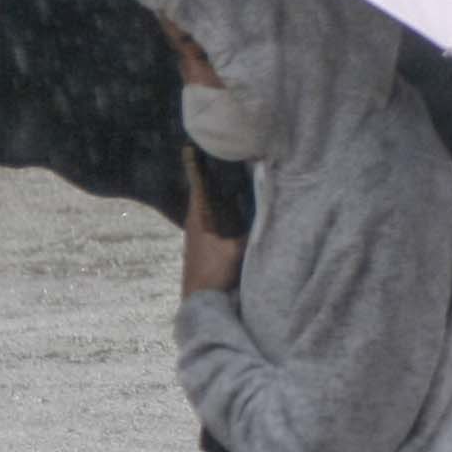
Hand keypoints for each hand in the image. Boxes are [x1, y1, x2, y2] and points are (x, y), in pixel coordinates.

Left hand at [179, 143, 242, 294]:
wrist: (200, 302)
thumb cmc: (214, 273)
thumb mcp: (235, 250)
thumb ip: (249, 231)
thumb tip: (263, 213)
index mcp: (198, 219)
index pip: (197, 186)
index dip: (194, 167)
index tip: (189, 149)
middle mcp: (195, 224)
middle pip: (201, 195)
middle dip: (207, 178)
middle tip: (215, 160)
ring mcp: (197, 237)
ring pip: (206, 209)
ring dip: (213, 195)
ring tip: (224, 181)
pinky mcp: (203, 248)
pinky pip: (211, 222)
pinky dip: (218, 211)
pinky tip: (228, 212)